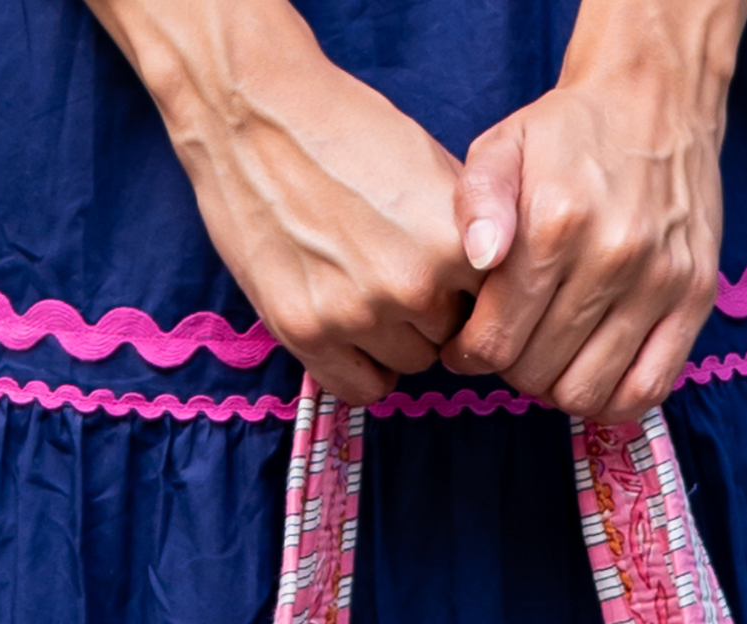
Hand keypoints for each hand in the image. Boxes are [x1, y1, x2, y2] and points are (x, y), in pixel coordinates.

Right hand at [86, 0, 476, 404]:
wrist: (254, 111)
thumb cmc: (345, 128)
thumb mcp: (432, 166)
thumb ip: (468, 232)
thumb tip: (491, 285)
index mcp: (455, 242)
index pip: (492, 305)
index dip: (471, 290)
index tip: (451, 275)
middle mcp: (411, 285)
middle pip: (450, 337)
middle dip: (433, 312)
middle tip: (397, 271)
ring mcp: (356, 313)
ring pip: (409, 363)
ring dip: (396, 338)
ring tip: (368, 290)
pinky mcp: (305, 331)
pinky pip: (361, 389)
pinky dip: (364, 370)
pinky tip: (354, 334)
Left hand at [442, 0, 746, 421]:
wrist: (655, 97)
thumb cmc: (570, 132)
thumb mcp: (503, 144)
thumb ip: (476, 200)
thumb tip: (477, 258)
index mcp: (556, 224)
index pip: (496, 340)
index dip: (470, 356)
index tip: (468, 346)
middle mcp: (612, 257)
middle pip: (537, 373)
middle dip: (511, 369)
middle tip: (511, 344)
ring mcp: (659, 282)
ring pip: (587, 392)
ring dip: (557, 388)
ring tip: (549, 356)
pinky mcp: (695, 298)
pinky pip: (649, 390)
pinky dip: (613, 403)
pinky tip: (593, 377)